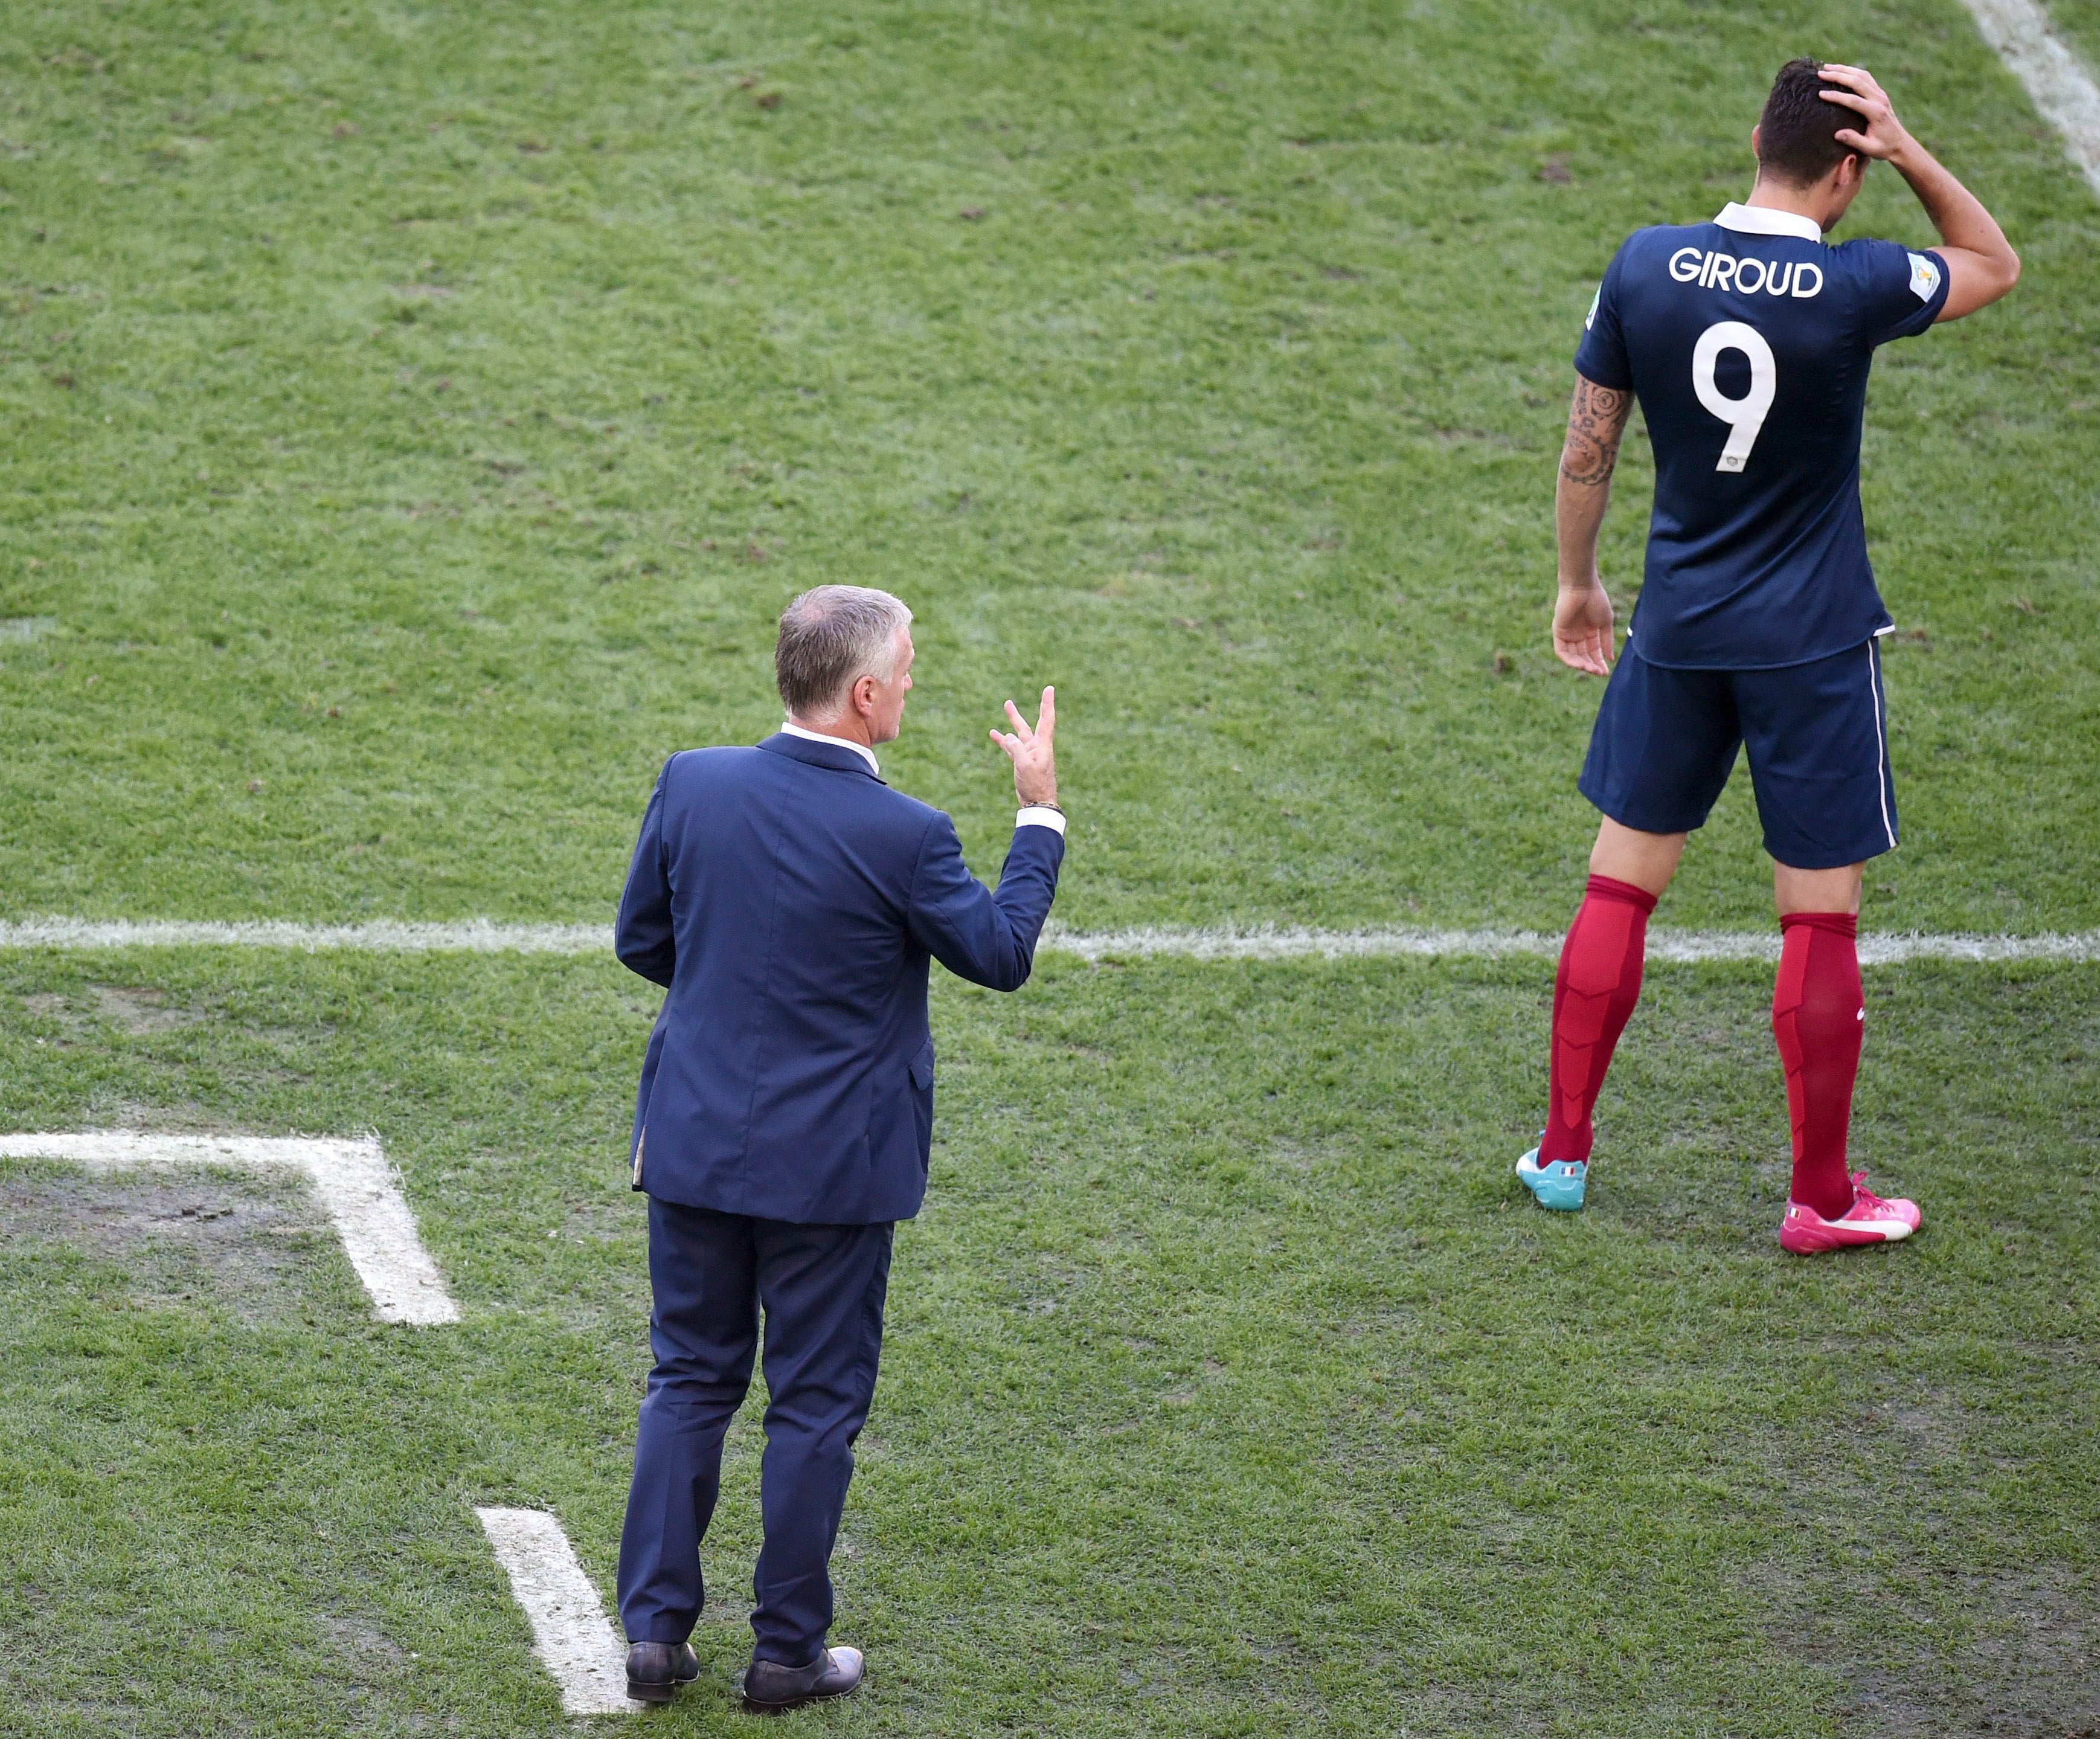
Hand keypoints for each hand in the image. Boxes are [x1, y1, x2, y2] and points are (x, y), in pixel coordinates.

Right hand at [990, 686, 1057, 806]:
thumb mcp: (1025, 766)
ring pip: (1019, 735)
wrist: (1038, 804)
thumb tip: (1008, 737)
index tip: (1049, 689)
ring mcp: (1029, 755)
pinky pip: (1011, 748)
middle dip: (1021, 711)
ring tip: (1007, 706)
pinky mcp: (1022, 763)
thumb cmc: (1036, 785)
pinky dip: (1004, 741)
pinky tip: (995, 735)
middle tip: (1013, 699)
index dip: (1047, 703)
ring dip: (1012, 722)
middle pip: (1028, 725)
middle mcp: (1037, 747)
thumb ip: (1016, 749)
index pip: (1046, 719)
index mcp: (1042, 746)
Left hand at [1553, 582, 1614, 675]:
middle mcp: (1577, 635)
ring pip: (1572, 656)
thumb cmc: (1596, 600)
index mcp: (1589, 632)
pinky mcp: (1558, 632)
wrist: (1583, 587)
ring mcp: (1567, 634)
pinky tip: (1580, 664)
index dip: (1599, 663)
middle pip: (1583, 656)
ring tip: (1591, 669)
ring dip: (1582, 665)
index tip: (1606, 672)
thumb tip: (1610, 658)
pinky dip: (1569, 659)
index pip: (1593, 652)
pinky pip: (1561, 651)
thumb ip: (1606, 641)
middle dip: (1591, 666)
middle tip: (1599, 673)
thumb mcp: (1605, 623)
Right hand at [1818, 63, 1915, 163]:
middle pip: (1857, 81)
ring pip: (1862, 75)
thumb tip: (1837, 134)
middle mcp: (1879, 99)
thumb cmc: (1883, 148)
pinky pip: (1865, 77)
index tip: (1820, 93)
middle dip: (1838, 75)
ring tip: (1827, 67)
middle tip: (1821, 73)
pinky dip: (1852, 72)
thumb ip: (1854, 140)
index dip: (1836, 96)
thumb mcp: (1869, 149)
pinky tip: (1841, 71)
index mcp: (1876, 112)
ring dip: (1844, 70)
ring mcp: (1880, 94)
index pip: (1853, 100)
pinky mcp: (1879, 93)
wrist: (1900, 143)